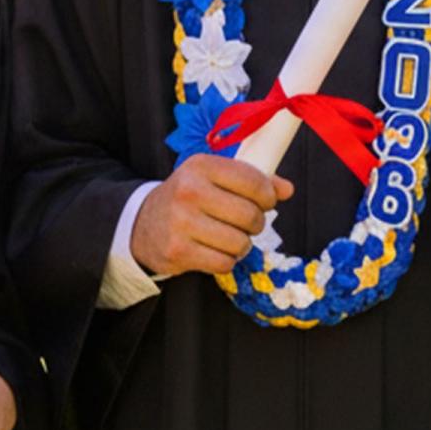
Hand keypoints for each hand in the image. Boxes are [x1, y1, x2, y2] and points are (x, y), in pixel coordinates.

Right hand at [132, 154, 292, 276]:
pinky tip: (214, 249)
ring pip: (240, 243)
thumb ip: (253, 180)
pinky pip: (224, 263)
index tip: (266, 201)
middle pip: (250, 215)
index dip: (268, 195)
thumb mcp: (214, 178)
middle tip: (245, 222)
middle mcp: (189, 191)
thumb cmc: (189, 198)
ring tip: (228, 236)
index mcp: (201, 166)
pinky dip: (226, 260)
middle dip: (256, 223)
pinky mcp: (178, 251)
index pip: (253, 181)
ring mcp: (181, 222)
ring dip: (241, 244)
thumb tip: (287, 189)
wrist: (142, 223)